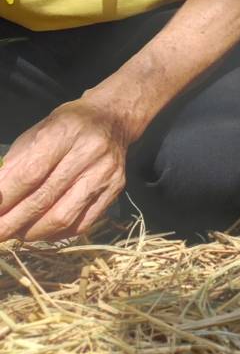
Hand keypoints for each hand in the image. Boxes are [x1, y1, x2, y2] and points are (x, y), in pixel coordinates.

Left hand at [0, 99, 129, 240]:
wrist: (112, 119)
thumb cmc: (67, 126)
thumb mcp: (37, 132)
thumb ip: (15, 163)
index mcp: (66, 131)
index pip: (31, 173)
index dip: (6, 198)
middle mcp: (89, 152)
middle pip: (44, 198)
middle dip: (12, 222)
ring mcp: (105, 174)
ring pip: (63, 217)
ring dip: (33, 232)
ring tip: (17, 233)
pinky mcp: (115, 190)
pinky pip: (81, 224)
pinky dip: (56, 234)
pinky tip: (42, 230)